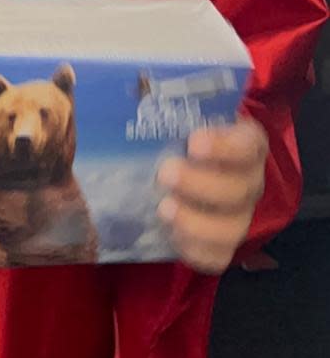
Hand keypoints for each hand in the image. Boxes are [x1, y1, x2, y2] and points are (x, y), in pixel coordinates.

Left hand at [157, 119, 267, 274]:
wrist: (184, 168)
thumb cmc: (180, 137)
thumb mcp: (177, 117)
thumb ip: (159, 109)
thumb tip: (109, 100)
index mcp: (244, 143)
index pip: (248, 144)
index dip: (225, 146)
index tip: (194, 141)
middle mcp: (248, 180)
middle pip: (240, 189)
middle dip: (201, 183)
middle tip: (165, 173)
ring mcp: (239, 216)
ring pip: (232, 228)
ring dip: (197, 222)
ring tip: (164, 209)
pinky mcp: (223, 244)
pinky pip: (217, 257)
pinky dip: (194, 249)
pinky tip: (170, 236)